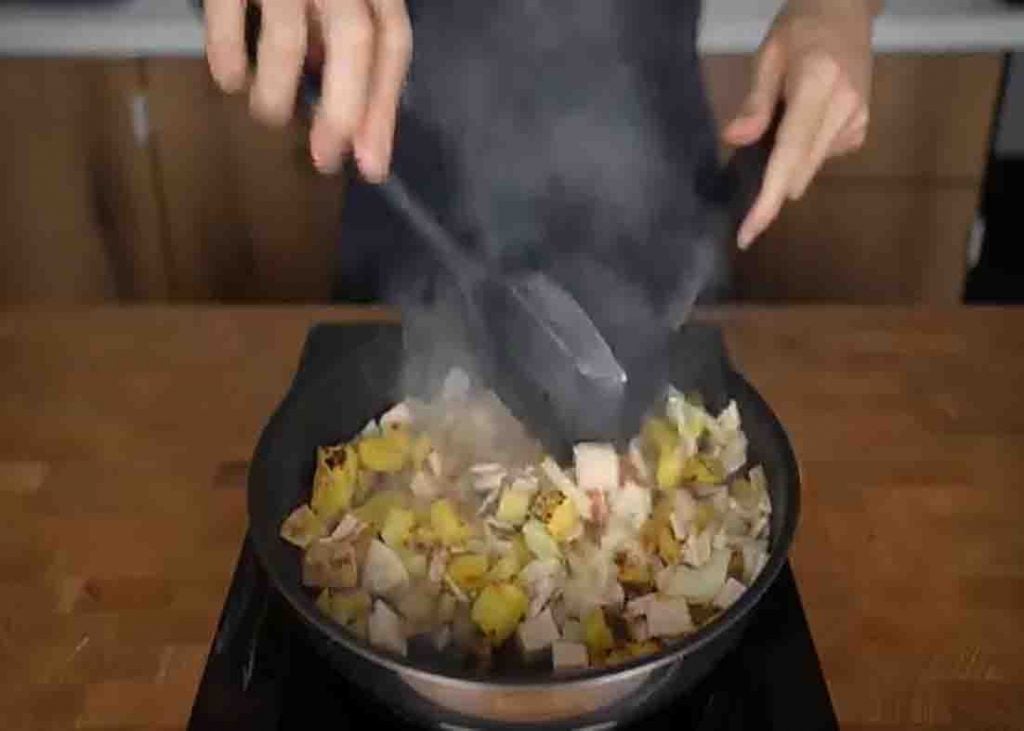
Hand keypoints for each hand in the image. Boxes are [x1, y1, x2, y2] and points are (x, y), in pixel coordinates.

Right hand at [205, 0, 412, 179]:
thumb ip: (341, 36)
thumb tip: (341, 99)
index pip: (393, 42)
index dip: (385, 106)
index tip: (372, 164)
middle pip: (356, 41)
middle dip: (345, 110)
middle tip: (326, 159)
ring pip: (290, 36)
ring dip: (277, 92)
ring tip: (268, 114)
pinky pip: (226, 12)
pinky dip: (227, 56)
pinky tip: (229, 79)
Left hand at [724, 0, 875, 248]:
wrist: (847, 11)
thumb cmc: (800, 27)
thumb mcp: (768, 54)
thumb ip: (754, 100)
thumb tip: (736, 140)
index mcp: (819, 85)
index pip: (790, 153)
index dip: (768, 198)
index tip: (750, 232)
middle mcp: (844, 108)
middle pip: (799, 171)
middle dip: (770, 188)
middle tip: (744, 186)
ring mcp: (857, 120)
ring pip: (809, 168)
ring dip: (787, 163)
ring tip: (781, 121)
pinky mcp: (861, 130)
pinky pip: (821, 158)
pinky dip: (803, 152)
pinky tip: (802, 121)